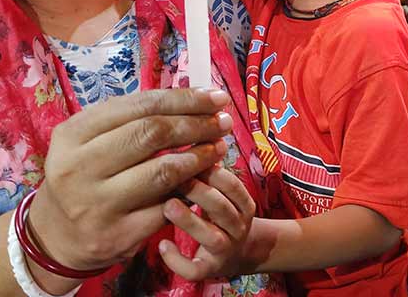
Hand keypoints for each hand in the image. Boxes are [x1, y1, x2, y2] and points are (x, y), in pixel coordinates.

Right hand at [27, 88, 232, 270]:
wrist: (56, 237)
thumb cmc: (85, 175)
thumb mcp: (91, 140)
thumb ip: (133, 118)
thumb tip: (194, 99)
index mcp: (73, 134)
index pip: (141, 106)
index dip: (184, 99)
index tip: (215, 97)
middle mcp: (79, 168)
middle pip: (153, 133)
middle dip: (196, 123)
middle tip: (221, 122)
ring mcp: (97, 204)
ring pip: (164, 171)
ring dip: (200, 156)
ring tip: (218, 147)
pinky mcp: (118, 235)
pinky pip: (167, 205)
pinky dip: (190, 188)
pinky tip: (203, 179)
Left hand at [158, 164, 256, 279]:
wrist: (238, 254)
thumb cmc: (222, 214)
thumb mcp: (223, 193)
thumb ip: (210, 173)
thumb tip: (188, 137)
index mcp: (244, 205)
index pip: (232, 185)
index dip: (213, 172)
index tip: (190, 158)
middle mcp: (238, 227)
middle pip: (222, 208)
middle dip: (200, 192)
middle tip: (176, 179)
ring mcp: (225, 250)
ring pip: (211, 237)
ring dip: (190, 220)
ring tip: (168, 206)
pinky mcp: (209, 270)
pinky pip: (194, 269)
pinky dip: (178, 260)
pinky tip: (163, 245)